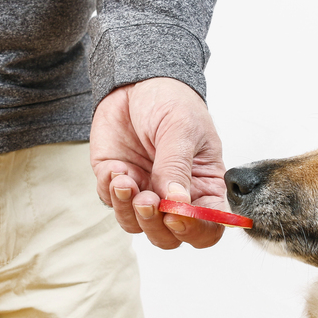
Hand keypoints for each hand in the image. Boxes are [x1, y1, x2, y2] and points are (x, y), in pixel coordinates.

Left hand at [91, 78, 226, 249]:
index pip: (208, 227)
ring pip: (136, 225)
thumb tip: (177, 203)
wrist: (136, 80)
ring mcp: (145, 190)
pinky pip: (110, 202)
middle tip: (147, 199)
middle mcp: (175, 196)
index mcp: (204, 186)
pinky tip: (115, 168)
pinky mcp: (117, 182)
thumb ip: (177, 166)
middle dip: (156, 224)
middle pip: (169, 237)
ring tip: (125, 180)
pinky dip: (110, 190)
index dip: (195, 230)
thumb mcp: (181, 129)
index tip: (177, 214)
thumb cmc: (170, 101)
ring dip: (129, 210)